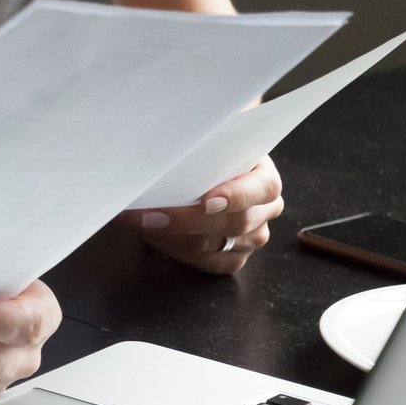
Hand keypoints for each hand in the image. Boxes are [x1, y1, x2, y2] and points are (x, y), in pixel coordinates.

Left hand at [120, 157, 283, 274]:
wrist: (206, 167)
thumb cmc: (206, 152)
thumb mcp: (211, 141)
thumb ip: (200, 145)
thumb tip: (165, 144)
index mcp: (265, 179)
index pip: (262, 189)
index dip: (236, 196)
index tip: (205, 200)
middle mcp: (265, 211)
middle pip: (233, 224)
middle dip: (184, 220)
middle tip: (145, 213)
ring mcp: (252, 238)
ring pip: (216, 247)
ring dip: (172, 236)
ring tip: (139, 222)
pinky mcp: (234, 258)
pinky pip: (207, 263)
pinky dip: (175, 250)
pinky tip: (151, 235)